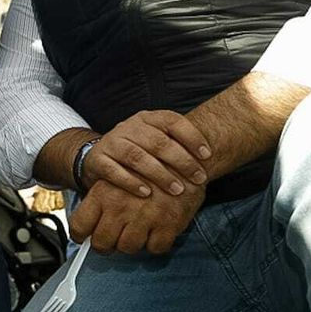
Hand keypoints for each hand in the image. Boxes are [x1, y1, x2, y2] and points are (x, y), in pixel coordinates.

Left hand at [70, 179, 204, 254]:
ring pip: (127, 248)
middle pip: (102, 243)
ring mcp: (144, 217)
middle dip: (104, 245)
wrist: (183, 157)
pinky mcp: (168, 224)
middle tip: (110, 241)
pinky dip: (155, 244)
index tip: (83, 238)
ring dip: (130, 244)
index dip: (79, 235)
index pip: (79, 225)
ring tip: (135, 233)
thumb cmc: (147, 168)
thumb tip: (86, 225)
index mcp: (102, 194)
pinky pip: (155, 248)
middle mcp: (120, 207)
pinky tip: (155, 232)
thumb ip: (100, 200)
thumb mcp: (116, 177)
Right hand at [84, 109, 211, 197]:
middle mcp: (128, 126)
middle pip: (157, 141)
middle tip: (198, 178)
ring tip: (177, 189)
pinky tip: (146, 193)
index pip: (172, 121)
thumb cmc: (139, 153)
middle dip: (181, 161)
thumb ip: (177, 146)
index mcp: (147, 118)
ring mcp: (111, 142)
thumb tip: (213, 158)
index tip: (208, 156)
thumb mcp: (156, 142)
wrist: (98, 157)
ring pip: (136, 156)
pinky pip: (114, 171)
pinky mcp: (97, 159)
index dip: (192, 136)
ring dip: (159, 174)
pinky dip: (131, 182)